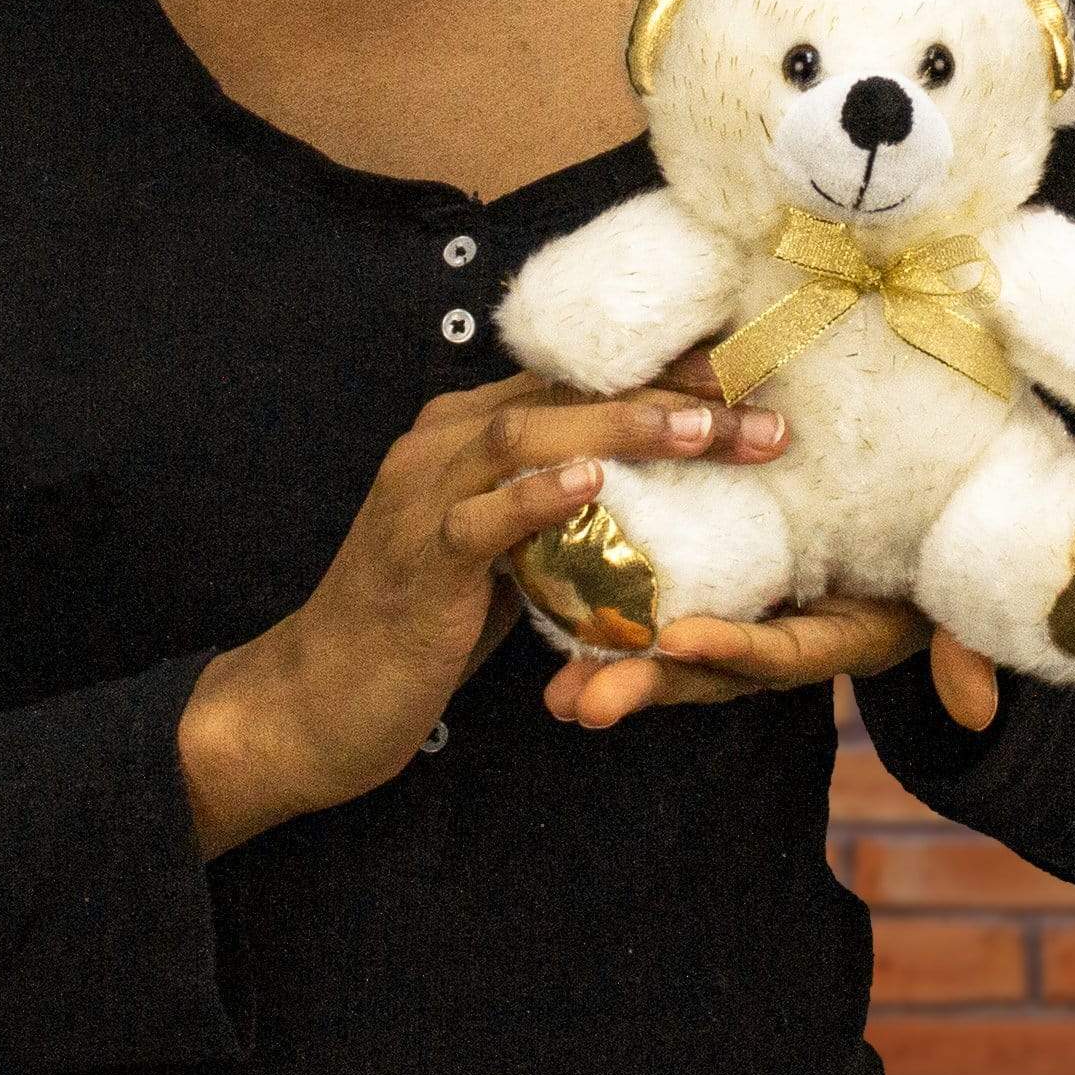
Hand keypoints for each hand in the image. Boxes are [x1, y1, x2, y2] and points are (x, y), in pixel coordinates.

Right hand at [186, 358, 795, 846]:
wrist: (313, 701)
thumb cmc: (412, 628)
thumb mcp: (493, 556)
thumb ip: (546, 515)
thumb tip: (632, 499)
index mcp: (459, 432)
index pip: (571, 380)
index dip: (660, 372)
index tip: (744, 375)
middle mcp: (438, 445)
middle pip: (563, 393)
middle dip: (668, 396)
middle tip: (761, 413)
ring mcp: (422, 498)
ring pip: (528, 434)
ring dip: (626, 429)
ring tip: (705, 431)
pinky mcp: (417, 562)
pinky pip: (481, 518)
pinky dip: (539, 496)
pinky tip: (595, 485)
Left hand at [534, 343, 1003, 736]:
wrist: (908, 523)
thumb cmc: (930, 548)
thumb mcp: (955, 594)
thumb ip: (963, 645)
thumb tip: (979, 710)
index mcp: (833, 637)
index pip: (778, 651)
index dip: (734, 649)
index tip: (685, 640)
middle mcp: (777, 641)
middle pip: (705, 670)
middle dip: (645, 685)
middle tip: (582, 704)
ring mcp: (738, 621)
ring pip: (667, 652)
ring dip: (608, 671)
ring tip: (553, 697)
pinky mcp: (707, 588)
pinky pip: (653, 607)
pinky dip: (604, 620)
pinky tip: (545, 617)